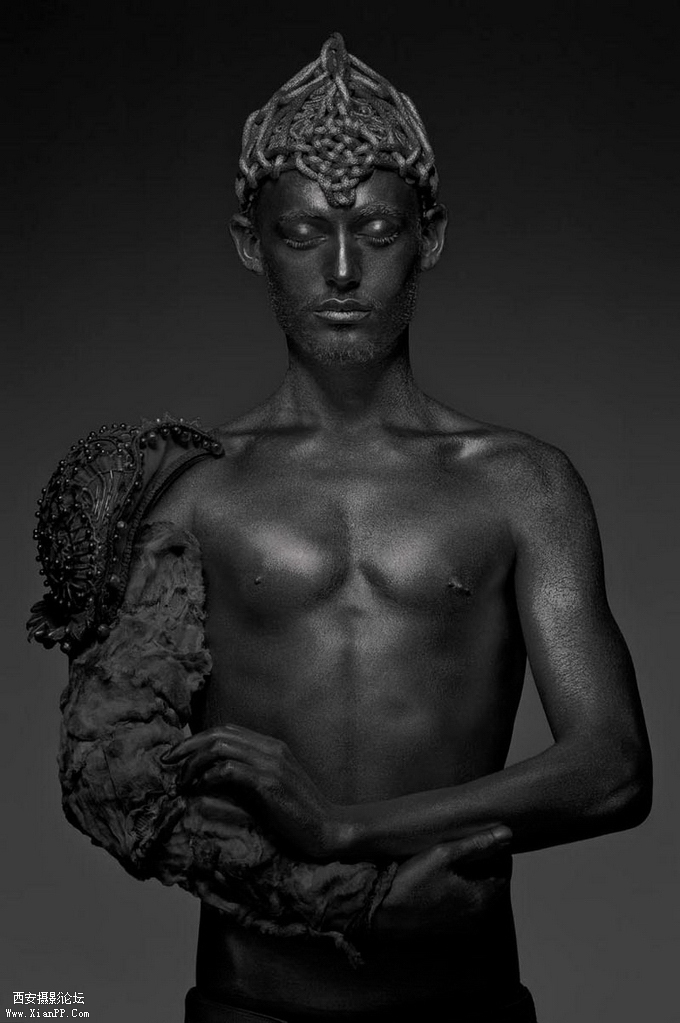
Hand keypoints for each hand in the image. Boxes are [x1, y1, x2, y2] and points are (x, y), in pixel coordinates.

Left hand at [162, 725, 346, 859]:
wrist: (328, 829)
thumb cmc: (297, 815)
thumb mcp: (267, 792)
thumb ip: (242, 782)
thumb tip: (205, 784)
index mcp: (271, 746)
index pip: (226, 730)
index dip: (197, 739)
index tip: (176, 756)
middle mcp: (270, 748)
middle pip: (219, 734)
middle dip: (188, 746)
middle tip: (167, 762)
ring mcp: (271, 764)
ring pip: (221, 748)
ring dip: (194, 763)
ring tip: (181, 781)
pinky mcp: (270, 783)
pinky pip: (231, 771)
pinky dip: (209, 777)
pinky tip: (200, 789)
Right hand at [371, 826, 512, 938]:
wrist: (381, 914)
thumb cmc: (411, 882)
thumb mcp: (443, 854)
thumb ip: (477, 844)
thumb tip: (508, 834)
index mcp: (482, 898)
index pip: (504, 869)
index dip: (495, 850)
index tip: (480, 836)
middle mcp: (478, 916)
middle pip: (492, 882)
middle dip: (483, 863)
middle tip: (464, 845)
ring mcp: (463, 925)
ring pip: (478, 894)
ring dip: (471, 877)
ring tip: (451, 860)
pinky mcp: (449, 929)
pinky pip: (464, 905)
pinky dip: (459, 891)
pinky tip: (441, 879)